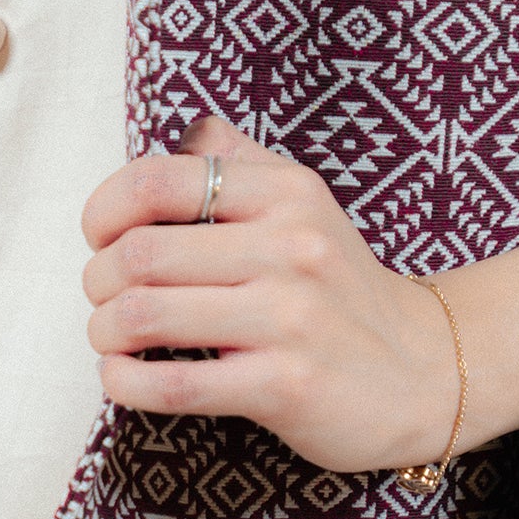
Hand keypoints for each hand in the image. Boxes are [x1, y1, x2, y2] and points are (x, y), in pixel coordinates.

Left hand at [81, 117, 459, 473]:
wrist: (421, 370)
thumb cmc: (340, 286)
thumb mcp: (304, 205)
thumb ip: (241, 162)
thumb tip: (182, 133)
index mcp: (284, 192)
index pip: (157, 181)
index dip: (104, 209)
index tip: (98, 237)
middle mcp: (290, 246)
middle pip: (140, 252)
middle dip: (97, 279)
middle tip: (102, 297)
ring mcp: (291, 317)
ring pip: (147, 315)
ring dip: (104, 330)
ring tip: (110, 336)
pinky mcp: (287, 385)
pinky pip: (176, 383)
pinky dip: (125, 382)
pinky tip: (122, 377)